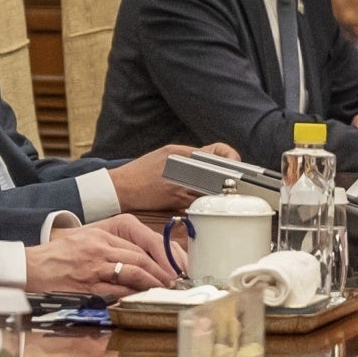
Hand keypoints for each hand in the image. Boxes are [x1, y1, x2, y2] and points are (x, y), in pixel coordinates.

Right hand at [24, 214, 171, 297]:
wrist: (29, 267)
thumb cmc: (57, 255)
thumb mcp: (85, 239)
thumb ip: (111, 245)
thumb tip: (139, 258)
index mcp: (100, 235)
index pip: (139, 244)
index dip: (160, 257)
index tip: (172, 266)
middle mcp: (99, 248)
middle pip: (139, 258)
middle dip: (161, 271)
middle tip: (174, 281)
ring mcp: (93, 267)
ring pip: (132, 273)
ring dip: (151, 283)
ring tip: (163, 291)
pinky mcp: (87, 285)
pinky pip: (116, 290)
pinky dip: (132, 294)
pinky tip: (141, 298)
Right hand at [108, 142, 233, 217]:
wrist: (120, 188)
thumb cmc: (142, 171)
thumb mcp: (167, 153)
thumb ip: (191, 154)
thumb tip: (214, 158)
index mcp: (182, 153)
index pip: (218, 151)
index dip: (231, 157)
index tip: (236, 163)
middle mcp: (183, 169)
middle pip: (219, 173)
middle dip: (229, 178)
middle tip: (237, 182)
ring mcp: (181, 187)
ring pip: (212, 190)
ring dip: (219, 193)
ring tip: (223, 193)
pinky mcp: (177, 202)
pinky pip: (199, 204)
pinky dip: (204, 204)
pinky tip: (206, 205)